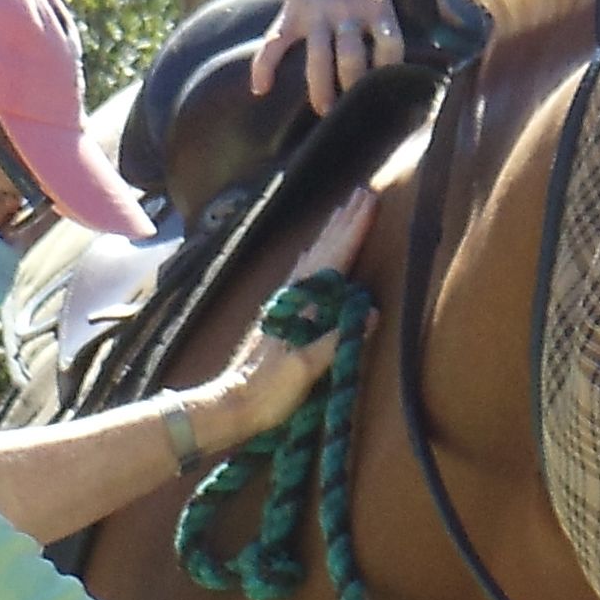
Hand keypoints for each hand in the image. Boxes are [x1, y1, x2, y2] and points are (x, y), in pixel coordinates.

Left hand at [189, 190, 377, 448]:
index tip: (369, 201)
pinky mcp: (280, 317)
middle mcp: (290, 299)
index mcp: (300, 307)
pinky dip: (317, 255)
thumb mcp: (305, 370)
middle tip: (362, 192)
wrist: (230, 406)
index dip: (352, 231)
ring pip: (312, 258)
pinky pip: (304, 274)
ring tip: (345, 211)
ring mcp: (283, 306)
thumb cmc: (268, 392)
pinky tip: (317, 252)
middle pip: (322, 250)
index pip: (333, 260)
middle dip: (343, 222)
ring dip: (330, 233)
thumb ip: (334, 339)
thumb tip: (369, 311)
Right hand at [252, 0, 398, 113]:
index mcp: (377, 5)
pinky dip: (264, 65)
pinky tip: (260, 89)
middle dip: (355, 89)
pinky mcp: (292, 12)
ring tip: (323, 112)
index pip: (390, 46)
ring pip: (316, 60)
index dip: (393, 71)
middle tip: (359, 112)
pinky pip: (273, 42)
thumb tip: (456, 23)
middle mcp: (347, 14)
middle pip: (351, 61)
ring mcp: (317, 15)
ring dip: (319, 89)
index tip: (397, 92)